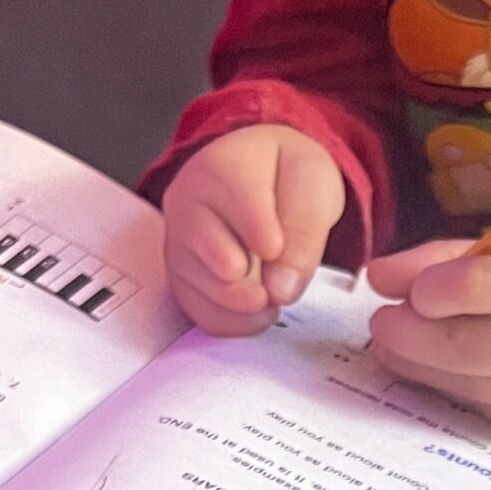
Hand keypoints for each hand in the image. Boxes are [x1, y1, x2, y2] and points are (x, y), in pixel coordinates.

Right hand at [162, 125, 346, 335]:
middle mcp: (186, 204)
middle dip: (263, 277)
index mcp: (220, 169)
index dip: (277, 246)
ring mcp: (178, 242)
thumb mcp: (313, 183)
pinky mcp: (179, 276)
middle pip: (226, 266)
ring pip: (214, 297)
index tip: (281, 243)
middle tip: (278, 261)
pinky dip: (238, 320)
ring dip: (253, 301)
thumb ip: (305, 232)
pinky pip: (204, 315)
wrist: (261, 173)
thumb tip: (281, 290)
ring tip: (272, 281)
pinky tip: (258, 302)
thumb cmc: (285, 174)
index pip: (250, 223)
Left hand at [365, 233, 490, 447]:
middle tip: (380, 318)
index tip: (392, 281)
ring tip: (400, 338)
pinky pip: (484, 410)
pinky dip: (454, 388)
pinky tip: (443, 366)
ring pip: (463, 384)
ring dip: (418, 362)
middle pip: (459, 346)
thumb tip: (383, 276)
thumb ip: (467, 257)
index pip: (477, 287)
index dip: (426, 286)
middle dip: (405, 332)